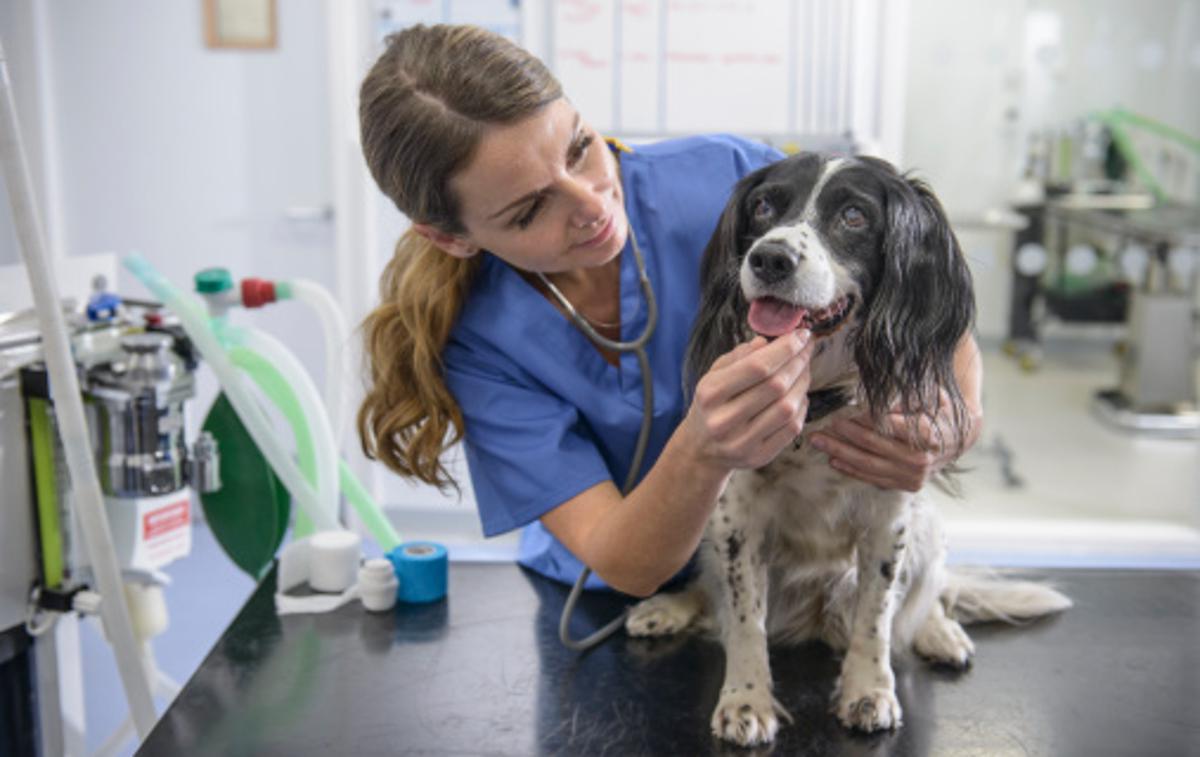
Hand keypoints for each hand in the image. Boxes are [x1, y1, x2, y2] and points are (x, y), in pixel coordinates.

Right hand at [682, 330, 814, 471]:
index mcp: (711, 393)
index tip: (801, 335)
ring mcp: (742, 442)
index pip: (757, 367)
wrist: (700, 449)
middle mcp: (724, 420)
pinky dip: (802, 407)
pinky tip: (799, 394)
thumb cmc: (711, 405)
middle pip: (776, 386)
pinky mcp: (759, 457)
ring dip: (803, 384)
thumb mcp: (714, 375)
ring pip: (787, 408)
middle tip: (806, 349)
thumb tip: (768, 341)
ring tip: (804, 370)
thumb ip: (739, 356)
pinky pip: (792, 429)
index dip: (785, 348)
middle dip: (798, 362)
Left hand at [809, 389, 980, 491]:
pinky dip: (852, 470)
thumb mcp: (929, 395)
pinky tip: (833, 460)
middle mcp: (920, 458)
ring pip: (869, 465)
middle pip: (873, 446)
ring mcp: (914, 475)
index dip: (860, 419)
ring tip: (819, 442)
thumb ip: (903, 397)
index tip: (840, 413)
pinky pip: (874, 479)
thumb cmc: (939, 410)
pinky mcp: (908, 485)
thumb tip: (874, 398)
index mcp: (927, 433)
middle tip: (820, 427)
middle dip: (842, 436)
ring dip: (840, 453)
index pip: (885, 426)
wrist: (959, 438)